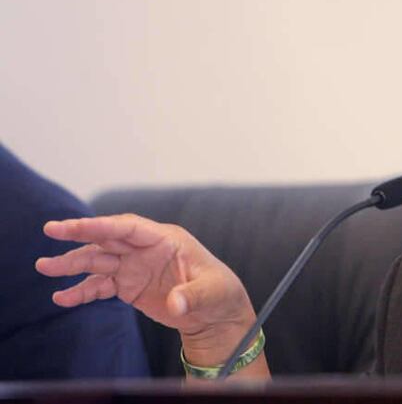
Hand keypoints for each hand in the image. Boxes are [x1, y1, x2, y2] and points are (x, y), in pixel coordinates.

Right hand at [36, 214, 267, 374]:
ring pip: (98, 260)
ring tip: (45, 268)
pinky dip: (82, 290)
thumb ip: (192, 296)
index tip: (76, 225)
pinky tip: (63, 298)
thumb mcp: (212, 292)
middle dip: (79, 234)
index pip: (129, 227)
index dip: (103, 224)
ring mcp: (135, 267)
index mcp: (166, 240)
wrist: (215, 314)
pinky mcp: (129, 286)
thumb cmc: (220, 293)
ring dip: (72, 263)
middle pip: (108, 238)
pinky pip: (100, 285)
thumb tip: (175, 303)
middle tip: (51, 231)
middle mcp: (146, 249)